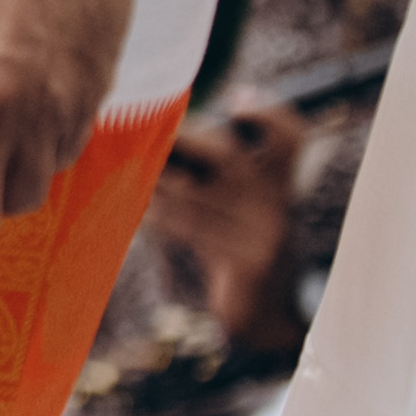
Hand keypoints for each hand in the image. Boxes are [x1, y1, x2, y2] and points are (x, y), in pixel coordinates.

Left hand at [140, 101, 310, 341]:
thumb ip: (219, 171)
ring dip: (155, 180)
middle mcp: (277, 203)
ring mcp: (264, 233)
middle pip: (226, 156)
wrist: (264, 315)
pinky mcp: (247, 262)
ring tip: (126, 171)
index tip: (237, 101)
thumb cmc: (238, 247)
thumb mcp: (241, 206)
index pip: (290, 137)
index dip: (269, 114)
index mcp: (279, 183)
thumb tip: (162, 133)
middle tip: (144, 136)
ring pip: (197, 192)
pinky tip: (140, 208)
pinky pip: (192, 228)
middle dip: (180, 143)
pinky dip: (160, 214)